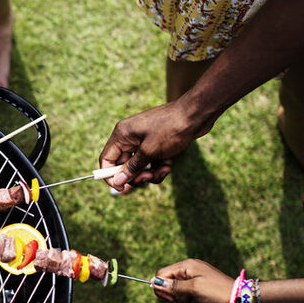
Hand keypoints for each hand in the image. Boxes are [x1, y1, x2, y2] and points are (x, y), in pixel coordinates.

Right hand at [99, 97, 214, 191]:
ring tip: (164, 170)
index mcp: (122, 135)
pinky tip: (169, 164)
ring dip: (150, 172)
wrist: (196, 114)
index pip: (107, 159)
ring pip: (139, 165)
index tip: (121, 187)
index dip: (110, 175)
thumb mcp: (149, 152)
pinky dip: (158, 166)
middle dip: (136, 175)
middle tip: (148, 178)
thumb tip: (118, 181)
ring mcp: (142, 139)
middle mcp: (129, 137)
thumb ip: (132, 168)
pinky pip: (150, 161)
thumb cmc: (171, 129)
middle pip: (123, 165)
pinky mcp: (154, 142)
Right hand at [152, 259, 234, 302]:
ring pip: (176, 288)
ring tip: (195, 299)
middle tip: (186, 299)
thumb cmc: (216, 292)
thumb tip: (154, 282)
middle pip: (168, 281)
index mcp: (186, 265)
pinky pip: (185, 291)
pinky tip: (198, 300)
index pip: (162, 274)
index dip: (161, 287)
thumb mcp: (194, 289)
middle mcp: (189, 267)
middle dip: (174, 293)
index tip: (170, 299)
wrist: (239, 297)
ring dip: (182, 297)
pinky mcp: (198, 283)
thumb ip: (174, 286)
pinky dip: (189, 298)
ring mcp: (194, 275)